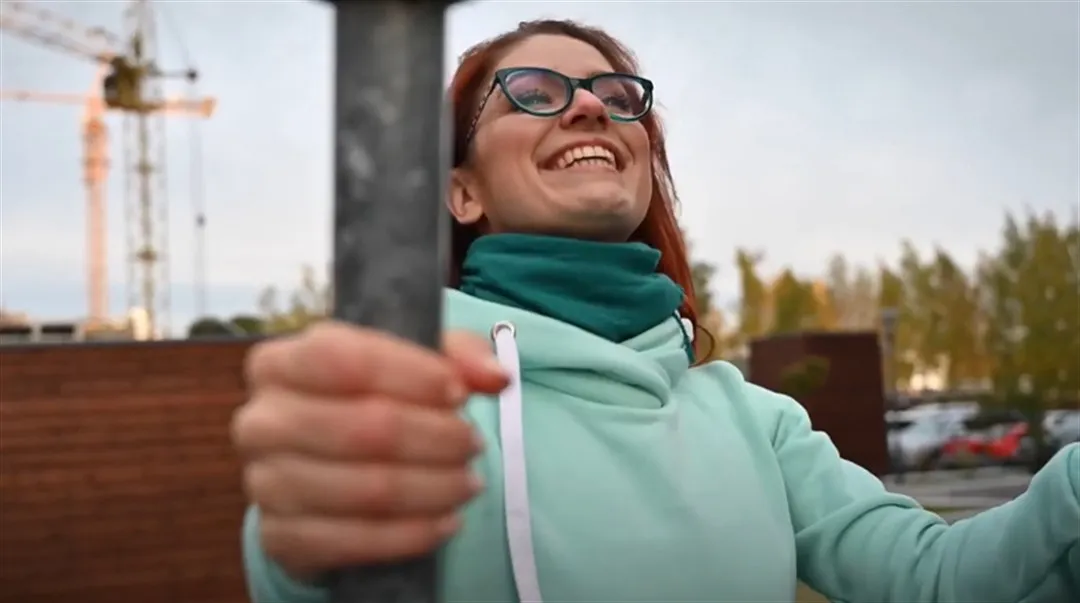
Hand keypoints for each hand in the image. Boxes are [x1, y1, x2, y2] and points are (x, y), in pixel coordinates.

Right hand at [232, 322, 507, 580]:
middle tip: (474, 444)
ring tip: (468, 482)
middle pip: (363, 428)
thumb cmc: (372, 401)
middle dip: (435, 438)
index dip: (412, 375)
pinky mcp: (280, 537)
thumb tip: (494, 375)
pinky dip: (412, 534)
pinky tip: (446, 522)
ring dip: (433, 488)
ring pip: (366, 489)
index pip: (343, 359)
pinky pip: (354, 542)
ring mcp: (264, 483)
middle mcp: (260, 421)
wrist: (326, 470)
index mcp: (278, 362)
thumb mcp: (412, 363)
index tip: (460, 392)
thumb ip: (458, 357)